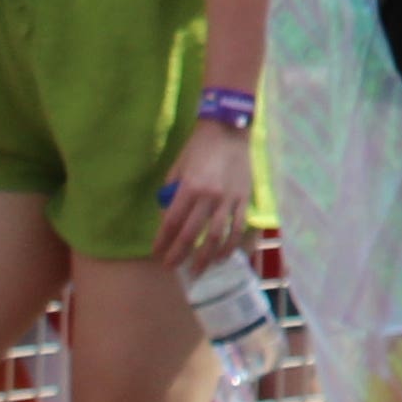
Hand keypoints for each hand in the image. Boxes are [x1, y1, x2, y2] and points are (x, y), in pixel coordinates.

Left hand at [158, 119, 255, 275]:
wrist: (229, 131)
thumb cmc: (198, 148)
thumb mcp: (177, 168)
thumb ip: (171, 195)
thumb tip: (166, 220)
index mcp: (189, 187)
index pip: (171, 223)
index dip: (162, 242)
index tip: (157, 254)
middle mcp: (209, 196)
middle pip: (191, 234)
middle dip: (179, 255)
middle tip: (172, 267)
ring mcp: (229, 199)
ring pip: (216, 236)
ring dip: (205, 257)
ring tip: (197, 270)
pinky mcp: (244, 199)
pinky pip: (238, 227)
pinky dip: (230, 245)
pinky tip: (222, 256)